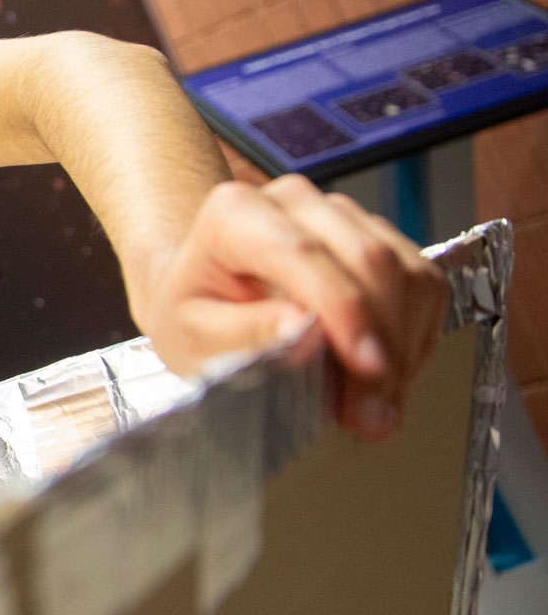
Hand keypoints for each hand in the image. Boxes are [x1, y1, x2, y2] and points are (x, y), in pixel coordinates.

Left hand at [132, 175, 447, 441]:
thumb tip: (301, 329)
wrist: (201, 289)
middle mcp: (293, 202)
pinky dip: (415, 334)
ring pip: (406, 270)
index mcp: (235, 215)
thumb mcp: (193, 336)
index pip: (304, 255)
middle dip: (384, 343)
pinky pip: (423, 280)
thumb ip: (244, 334)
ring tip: (380, 405)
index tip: (368, 369)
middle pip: (369, 260)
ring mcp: (340, 213)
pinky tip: (389, 375)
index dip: (346, 314)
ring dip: (405, 345)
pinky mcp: (377, 234)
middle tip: (375, 413)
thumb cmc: (192, 313)